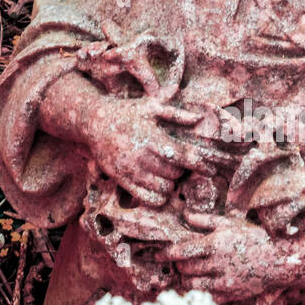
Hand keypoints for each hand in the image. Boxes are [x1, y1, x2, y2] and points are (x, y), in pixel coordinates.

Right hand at [85, 98, 224, 206]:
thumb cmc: (126, 112)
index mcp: (152, 137)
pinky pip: (146, 197)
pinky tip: (159, 187)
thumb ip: (175, 114)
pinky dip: (157, 197)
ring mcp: (131, 170)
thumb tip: (199, 118)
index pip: (183, 155)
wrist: (93, 122)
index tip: (211, 169)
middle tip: (179, 165)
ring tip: (167, 174)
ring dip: (170, 184)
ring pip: (163, 188)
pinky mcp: (122, 179)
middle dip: (181, 171)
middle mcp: (142, 156)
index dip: (200, 164)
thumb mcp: (150, 106)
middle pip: (175, 173)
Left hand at [160, 212, 287, 300]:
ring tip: (187, 274)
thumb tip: (185, 215)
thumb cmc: (255, 237)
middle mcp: (217, 264)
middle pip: (185, 268)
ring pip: (192, 285)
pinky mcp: (230, 294)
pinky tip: (202, 284)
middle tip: (177, 262)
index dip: (167, 254)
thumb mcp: (231, 223)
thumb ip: (206, 220)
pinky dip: (200, 291)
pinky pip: (207, 296)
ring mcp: (223, 281)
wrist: (280, 260)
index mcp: (215, 244)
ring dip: (186, 280)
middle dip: (178, 265)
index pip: (182, 252)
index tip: (159, 254)